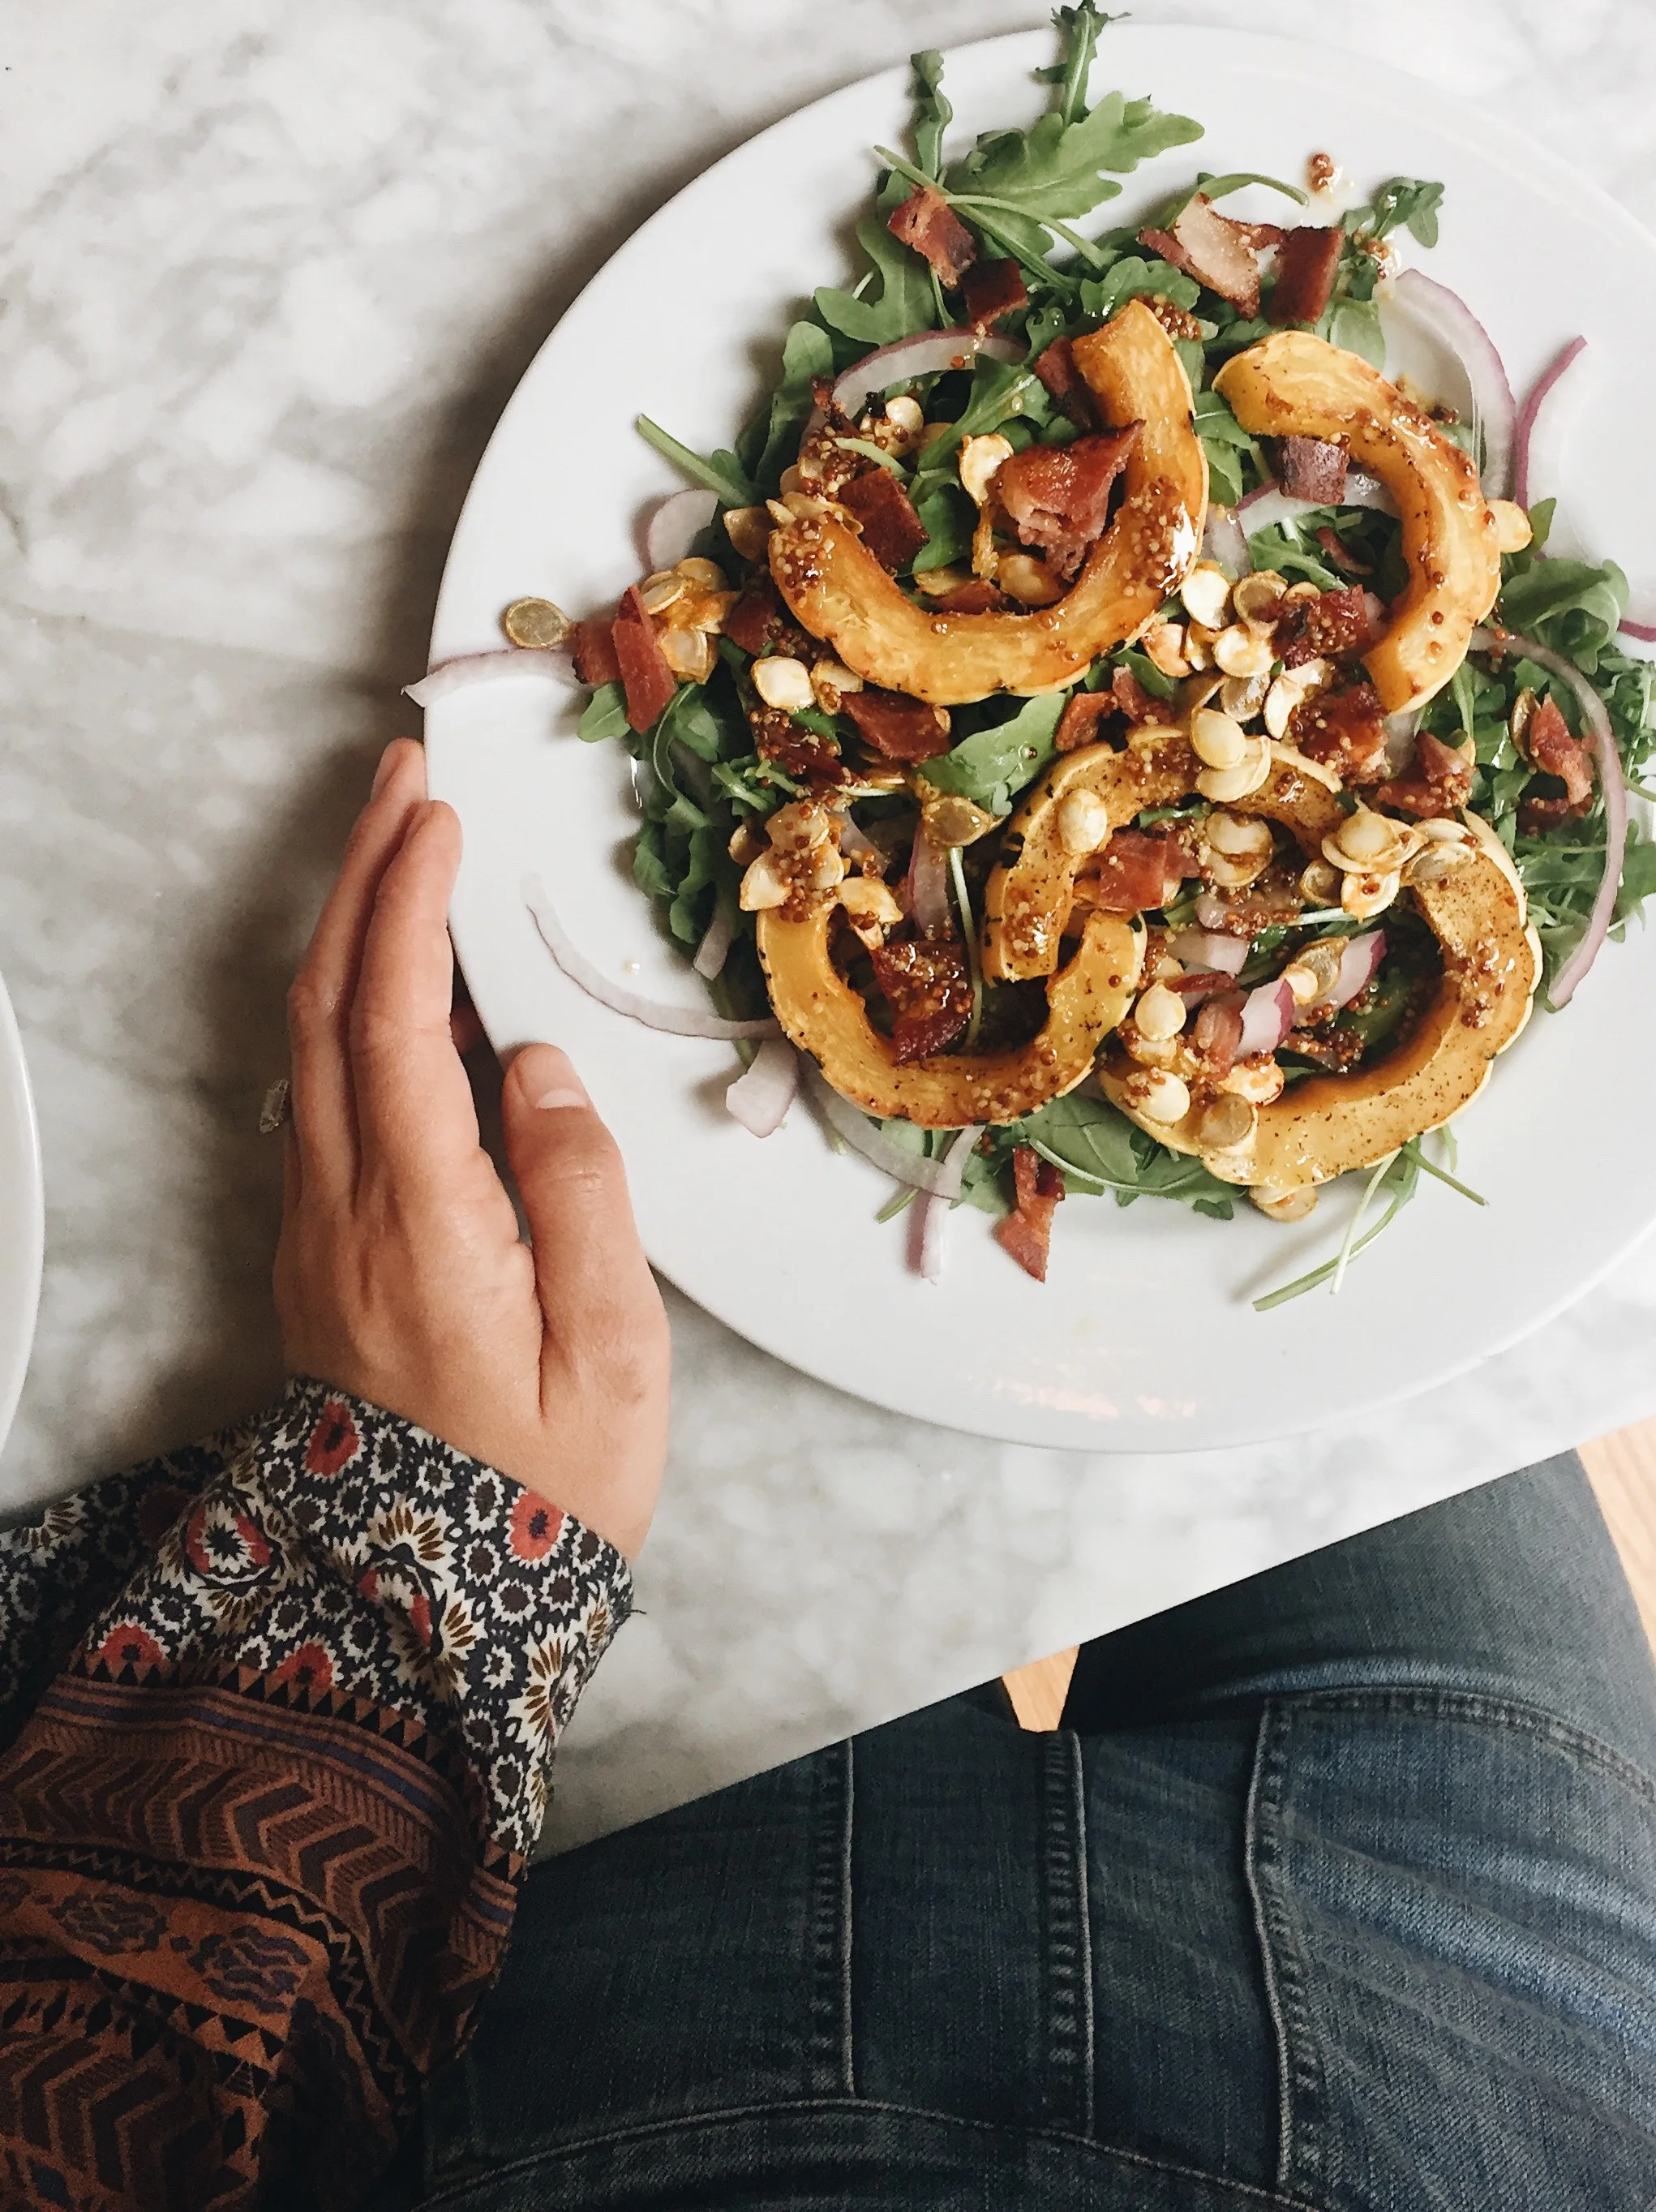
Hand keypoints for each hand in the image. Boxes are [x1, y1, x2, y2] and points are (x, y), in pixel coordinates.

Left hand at [275, 739, 669, 1557]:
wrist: (425, 1614)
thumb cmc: (542, 1492)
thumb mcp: (608, 1356)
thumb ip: (579, 1199)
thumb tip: (545, 1070)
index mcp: (421, 1228)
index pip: (397, 1026)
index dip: (410, 907)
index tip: (437, 817)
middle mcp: (344, 1216)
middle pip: (326, 1008)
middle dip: (358, 877)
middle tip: (399, 780)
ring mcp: (316, 1235)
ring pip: (307, 1047)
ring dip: (345, 931)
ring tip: (395, 847)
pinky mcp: (318, 1255)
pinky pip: (316, 1094)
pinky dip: (345, 1003)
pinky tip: (389, 979)